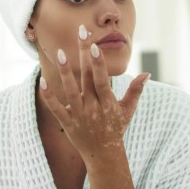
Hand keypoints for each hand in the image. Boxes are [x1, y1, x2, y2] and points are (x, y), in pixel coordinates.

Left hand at [40, 25, 148, 163]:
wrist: (103, 155)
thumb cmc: (116, 129)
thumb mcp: (128, 111)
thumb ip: (135, 91)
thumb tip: (147, 74)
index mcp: (108, 103)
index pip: (102, 80)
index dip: (99, 64)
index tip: (95, 46)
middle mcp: (93, 108)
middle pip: (86, 78)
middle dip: (83, 55)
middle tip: (80, 33)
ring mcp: (79, 116)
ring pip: (70, 91)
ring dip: (65, 72)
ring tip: (60, 53)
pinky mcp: (67, 123)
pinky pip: (56, 108)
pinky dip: (49, 96)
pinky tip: (42, 80)